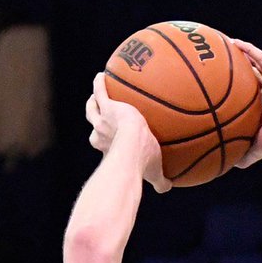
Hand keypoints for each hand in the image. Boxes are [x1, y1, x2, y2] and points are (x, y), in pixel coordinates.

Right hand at [85, 73, 171, 193]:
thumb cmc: (143, 163)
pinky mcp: (107, 106)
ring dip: (93, 100)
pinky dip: (99, 83)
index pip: (105, 144)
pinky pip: (101, 91)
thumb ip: (160, 180)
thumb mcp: (153, 172)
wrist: (133, 147)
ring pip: (93, 108)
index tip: (108, 139)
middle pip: (95, 124)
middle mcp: (101, 134)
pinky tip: (101, 75)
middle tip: (99, 111)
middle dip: (96, 119)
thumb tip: (168, 188)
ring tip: (98, 90)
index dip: (105, 141)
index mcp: (110, 148)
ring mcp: (102, 120)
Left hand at [228, 39, 261, 168]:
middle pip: (250, 75)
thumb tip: (225, 166)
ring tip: (226, 43)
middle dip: (237, 67)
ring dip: (242, 53)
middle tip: (219, 59)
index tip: (218, 82)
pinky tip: (235, 42)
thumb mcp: (253, 149)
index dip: (234, 87)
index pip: (247, 93)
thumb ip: (241, 154)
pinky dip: (250, 50)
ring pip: (256, 63)